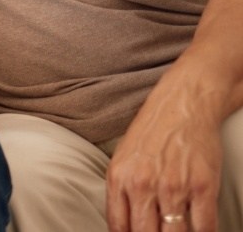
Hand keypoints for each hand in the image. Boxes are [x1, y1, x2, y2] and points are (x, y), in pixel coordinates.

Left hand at [106, 81, 223, 231]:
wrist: (183, 104)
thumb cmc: (152, 132)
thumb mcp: (123, 159)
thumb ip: (121, 190)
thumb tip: (122, 224)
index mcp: (120, 179)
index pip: (119, 226)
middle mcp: (143, 185)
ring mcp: (173, 187)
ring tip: (177, 231)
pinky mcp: (202, 186)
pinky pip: (204, 226)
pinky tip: (200, 231)